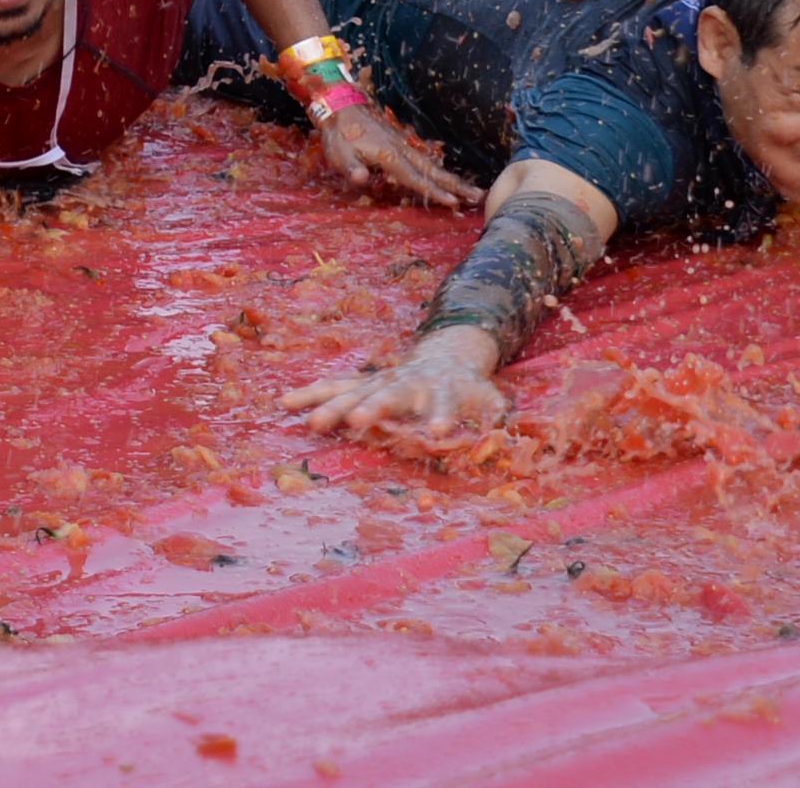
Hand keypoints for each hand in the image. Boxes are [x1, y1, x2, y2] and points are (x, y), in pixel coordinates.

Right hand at [283, 329, 507, 437]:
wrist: (446, 355)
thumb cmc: (470, 389)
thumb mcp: (492, 401)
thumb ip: (500, 419)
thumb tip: (513, 444)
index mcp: (442, 390)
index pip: (444, 405)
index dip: (442, 418)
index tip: (440, 435)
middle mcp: (407, 383)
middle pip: (389, 396)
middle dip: (374, 408)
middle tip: (359, 421)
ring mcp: (381, 381)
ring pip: (355, 391)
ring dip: (334, 406)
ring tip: (312, 422)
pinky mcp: (363, 383)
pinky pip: (334, 387)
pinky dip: (311, 394)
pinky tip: (286, 403)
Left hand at [315, 101, 480, 207]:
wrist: (342, 105)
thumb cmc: (339, 133)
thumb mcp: (339, 152)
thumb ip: (351, 168)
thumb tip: (362, 179)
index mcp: (389, 156)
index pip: (415, 178)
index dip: (434, 191)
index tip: (453, 202)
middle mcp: (402, 150)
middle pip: (433, 171)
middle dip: (456, 185)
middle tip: (478, 196)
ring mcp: (403, 145)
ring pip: (432, 165)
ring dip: (452, 178)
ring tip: (472, 190)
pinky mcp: (401, 143)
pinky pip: (425, 159)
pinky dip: (439, 170)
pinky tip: (446, 177)